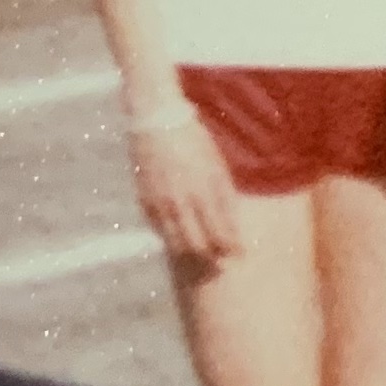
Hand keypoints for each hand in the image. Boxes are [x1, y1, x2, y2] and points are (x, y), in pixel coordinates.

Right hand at [130, 112, 243, 262]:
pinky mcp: (145, 202)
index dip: (231, 247)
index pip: (220, 231)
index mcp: (204, 191)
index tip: (240, 255)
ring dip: (191, 253)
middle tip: (221, 264)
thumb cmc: (194, 140)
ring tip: (201, 257)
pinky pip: (159, 230)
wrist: (158, 121)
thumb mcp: (217, 164)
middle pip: (198, 244)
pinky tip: (179, 239)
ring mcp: (161, 204)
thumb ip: (225, 195)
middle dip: (212, 258)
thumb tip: (234, 224)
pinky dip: (171, 238)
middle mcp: (183, 202)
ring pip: (177, 243)